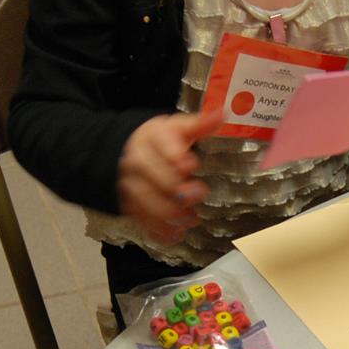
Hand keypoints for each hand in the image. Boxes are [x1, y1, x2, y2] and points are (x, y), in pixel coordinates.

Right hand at [119, 110, 223, 240]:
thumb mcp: (178, 128)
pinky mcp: (129, 204)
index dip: (175, 157)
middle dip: (177, 188)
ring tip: (192, 219)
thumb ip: (200, 124)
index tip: (190, 164)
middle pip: (153, 176)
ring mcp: (130, 184)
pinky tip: (176, 234)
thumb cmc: (160, 141)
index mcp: (151, 137)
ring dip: (170, 213)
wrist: (127, 153)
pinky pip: (140, 219)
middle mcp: (136, 160)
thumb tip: (222, 113)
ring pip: (146, 201)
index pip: (161, 145)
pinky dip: (158, 230)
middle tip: (199, 193)